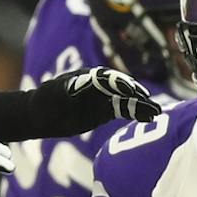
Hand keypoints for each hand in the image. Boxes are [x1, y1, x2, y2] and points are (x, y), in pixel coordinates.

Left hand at [31, 67, 161, 135]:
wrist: (41, 114)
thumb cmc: (45, 101)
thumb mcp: (55, 94)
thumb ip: (69, 89)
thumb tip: (82, 83)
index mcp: (87, 78)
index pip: (107, 80)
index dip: (120, 84)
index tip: (132, 91)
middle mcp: (99, 86)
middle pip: (121, 89)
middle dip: (136, 95)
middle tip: (150, 102)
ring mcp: (104, 98)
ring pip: (126, 100)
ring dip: (141, 105)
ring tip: (156, 112)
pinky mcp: (106, 110)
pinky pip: (124, 110)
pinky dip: (136, 114)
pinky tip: (149, 118)